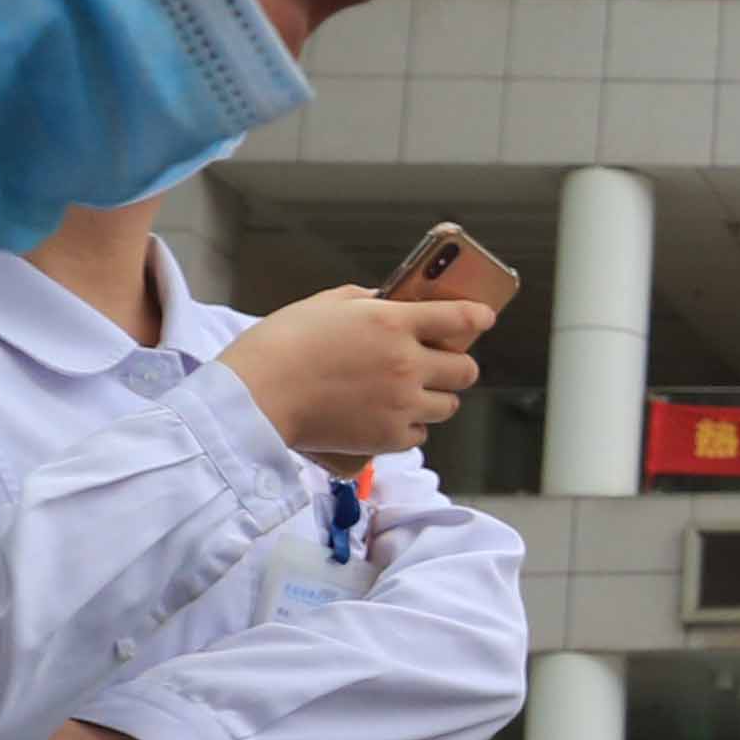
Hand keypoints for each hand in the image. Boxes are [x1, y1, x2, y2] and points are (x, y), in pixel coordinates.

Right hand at [211, 287, 493, 462]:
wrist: (255, 397)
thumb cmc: (281, 345)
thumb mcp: (324, 304)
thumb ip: (366, 301)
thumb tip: (388, 303)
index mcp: (393, 322)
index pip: (461, 318)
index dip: (478, 317)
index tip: (483, 318)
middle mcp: (407, 363)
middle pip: (466, 369)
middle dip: (455, 365)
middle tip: (439, 364)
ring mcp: (401, 403)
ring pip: (449, 405)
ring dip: (435, 398)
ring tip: (410, 393)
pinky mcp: (388, 437)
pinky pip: (420, 434)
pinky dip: (410, 426)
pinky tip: (389, 416)